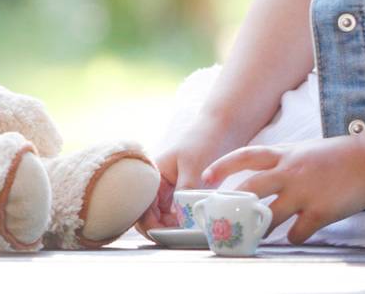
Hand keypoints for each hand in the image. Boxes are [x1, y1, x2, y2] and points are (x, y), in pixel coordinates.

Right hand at [136, 111, 247, 235]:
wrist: (223, 127)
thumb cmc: (204, 141)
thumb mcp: (194, 168)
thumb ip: (185, 194)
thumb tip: (179, 220)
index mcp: (153, 174)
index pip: (141, 205)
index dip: (148, 222)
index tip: (163, 234)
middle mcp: (158, 182)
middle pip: (150, 213)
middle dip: (160, 227)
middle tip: (177, 236)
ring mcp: (171, 187)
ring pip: (164, 214)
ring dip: (172, 225)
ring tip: (186, 231)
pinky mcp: (184, 190)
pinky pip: (178, 211)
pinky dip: (183, 219)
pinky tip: (193, 223)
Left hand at [202, 135, 364, 244]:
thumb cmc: (335, 155)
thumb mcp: (301, 150)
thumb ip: (280, 162)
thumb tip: (258, 177)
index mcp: (284, 154)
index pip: (245, 156)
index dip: (222, 166)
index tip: (205, 177)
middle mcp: (290, 171)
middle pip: (251, 189)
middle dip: (234, 207)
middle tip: (223, 220)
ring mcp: (304, 191)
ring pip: (270, 216)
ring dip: (259, 230)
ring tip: (253, 237)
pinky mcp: (320, 211)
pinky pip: (297, 232)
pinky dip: (294, 236)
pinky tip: (296, 235)